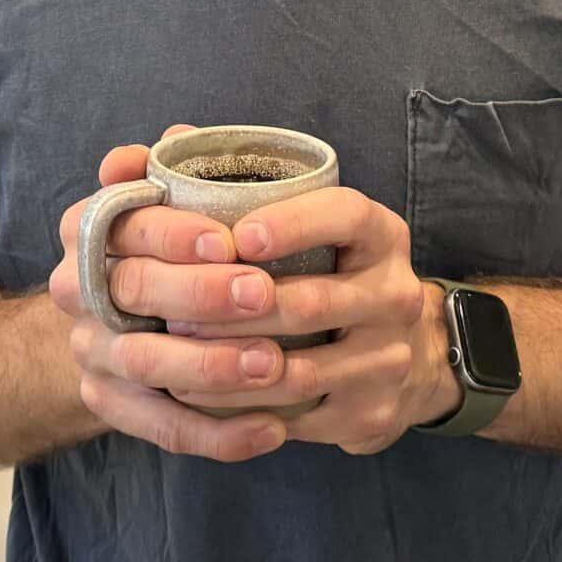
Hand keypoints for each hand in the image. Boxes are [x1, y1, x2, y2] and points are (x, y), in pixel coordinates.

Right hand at [47, 126, 293, 462]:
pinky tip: (271, 431)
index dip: (172, 232)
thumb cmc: (162, 240)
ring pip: (147, 363)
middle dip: (201, 295)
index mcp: (88, 226)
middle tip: (264, 294)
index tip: (226, 239)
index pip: (122, 223)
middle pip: (133, 292)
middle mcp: (77, 288)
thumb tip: (179, 140)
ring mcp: (91, 350)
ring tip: (273, 364)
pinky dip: (218, 434)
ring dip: (212, 366)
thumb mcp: (161, 194)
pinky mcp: (110, 403)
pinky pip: (163, 427)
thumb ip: (173, 167)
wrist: (111, 313)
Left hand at [163, 188, 459, 455]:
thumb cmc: (331, 271)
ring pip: (297, 370)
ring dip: (227, 365)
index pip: (346, 215)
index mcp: (381, 235)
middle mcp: (395, 294)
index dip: (294, 223)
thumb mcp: (311, 220)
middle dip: (232, 308)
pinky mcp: (369, 413)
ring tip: (173, 353)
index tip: (238, 235)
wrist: (405, 357)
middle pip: (310, 302)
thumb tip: (156, 144)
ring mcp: (388, 358)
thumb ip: (235, 179)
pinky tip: (200, 399)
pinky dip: (242, 411)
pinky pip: (297, 417)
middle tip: (172, 307)